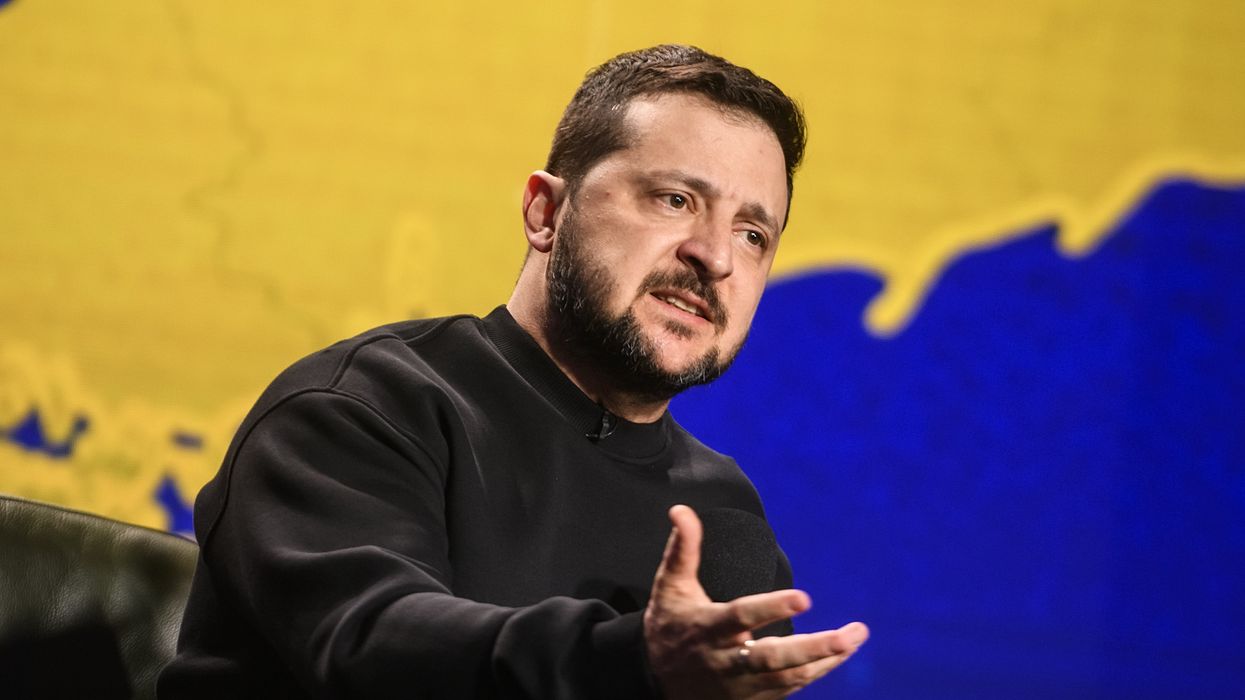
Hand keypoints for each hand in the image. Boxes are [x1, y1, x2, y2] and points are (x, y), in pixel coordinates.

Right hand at [643, 505, 867, 698]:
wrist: (655, 683)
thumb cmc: (669, 626)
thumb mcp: (670, 587)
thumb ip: (682, 549)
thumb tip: (682, 510)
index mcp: (707, 629)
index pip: (741, 617)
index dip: (771, 609)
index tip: (804, 598)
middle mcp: (727, 661)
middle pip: (773, 659)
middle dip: (813, 649)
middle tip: (848, 635)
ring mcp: (742, 685)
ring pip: (789, 677)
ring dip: (826, 659)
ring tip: (855, 636)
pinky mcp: (753, 699)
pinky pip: (791, 688)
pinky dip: (818, 671)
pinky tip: (841, 652)